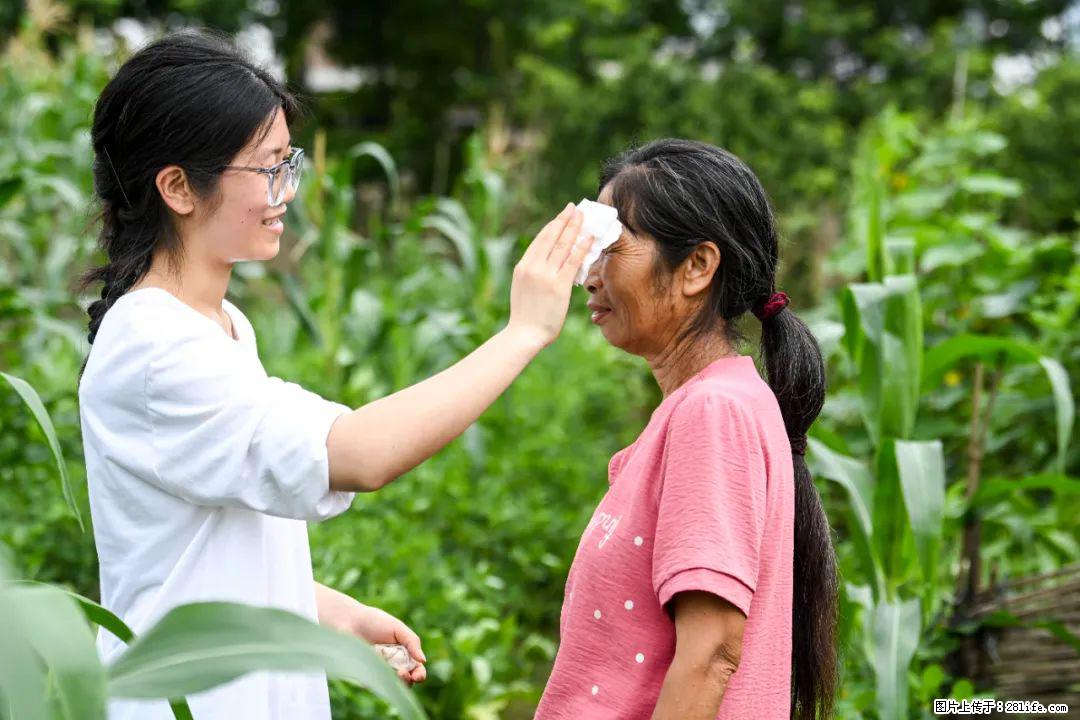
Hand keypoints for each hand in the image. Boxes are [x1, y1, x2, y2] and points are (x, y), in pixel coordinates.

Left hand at [314, 583, 426, 684]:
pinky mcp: (366, 675)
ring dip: (397, 683)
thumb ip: (412, 643)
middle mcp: (394, 665)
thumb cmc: (375, 622)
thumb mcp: (398, 629)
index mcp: (404, 654)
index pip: (416, 669)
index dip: (419, 674)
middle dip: (409, 680)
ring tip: (396, 673)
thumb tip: (423, 660)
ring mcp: (380, 671)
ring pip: (393, 685)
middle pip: (407, 681)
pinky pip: (375, 684)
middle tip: (404, 674)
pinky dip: (380, 682)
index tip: (418, 675)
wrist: (349, 622)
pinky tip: (379, 672)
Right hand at [507, 203, 591, 348]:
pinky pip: (573, 261)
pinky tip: (589, 237)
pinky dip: (582, 247)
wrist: (524, 334)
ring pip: (563, 245)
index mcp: (523, 266)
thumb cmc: (526, 316)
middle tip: (575, 208)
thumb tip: (547, 264)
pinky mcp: (558, 285)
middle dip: (565, 220)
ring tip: (584, 216)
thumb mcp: (523, 288)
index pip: (540, 240)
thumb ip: (534, 274)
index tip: (562, 215)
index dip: (553, 225)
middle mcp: (533, 266)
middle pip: (551, 236)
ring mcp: (545, 275)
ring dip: (575, 228)